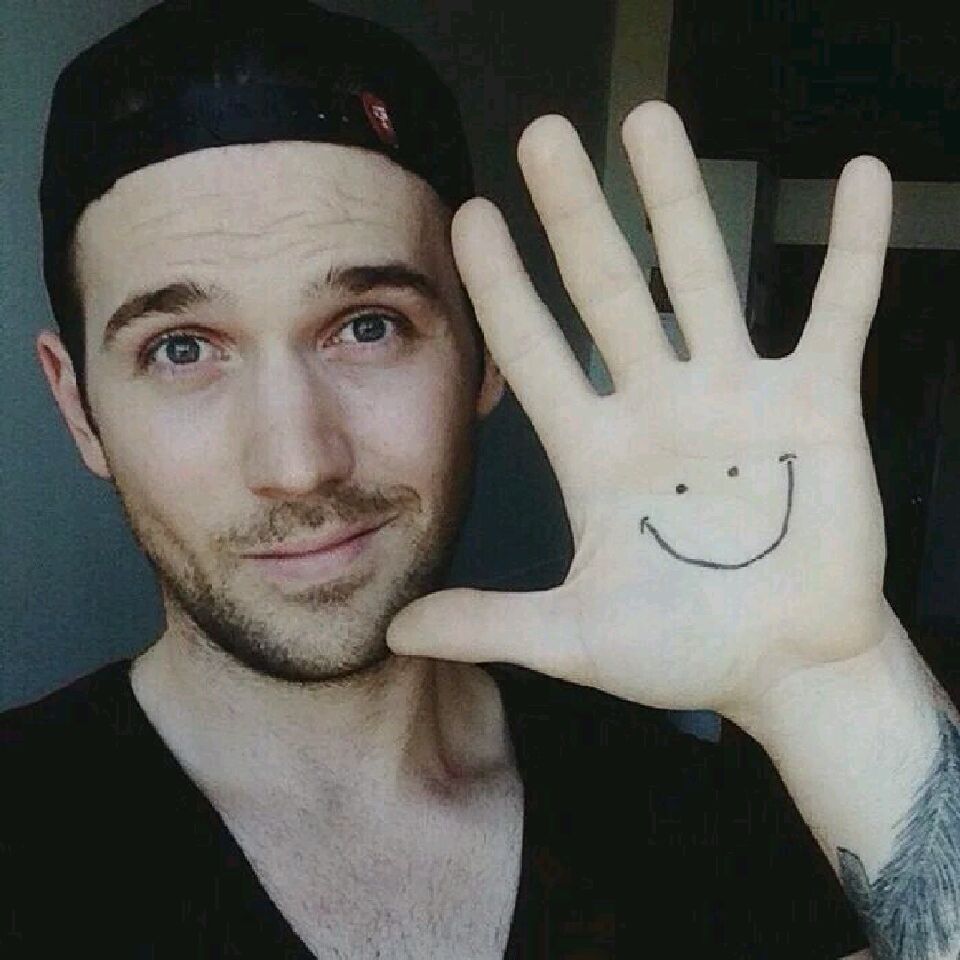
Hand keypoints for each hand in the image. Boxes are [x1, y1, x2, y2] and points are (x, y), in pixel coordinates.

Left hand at [387, 101, 892, 718]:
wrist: (788, 667)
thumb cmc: (688, 651)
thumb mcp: (578, 637)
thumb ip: (491, 623)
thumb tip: (396, 632)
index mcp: (596, 452)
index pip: (534, 351)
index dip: (501, 286)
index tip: (469, 216)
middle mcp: (658, 406)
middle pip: (607, 289)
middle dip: (576, 213)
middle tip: (542, 135)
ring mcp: (737, 397)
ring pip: (701, 279)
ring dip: (680, 199)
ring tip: (651, 119)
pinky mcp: (816, 405)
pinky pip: (838, 312)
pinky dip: (853, 251)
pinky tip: (860, 178)